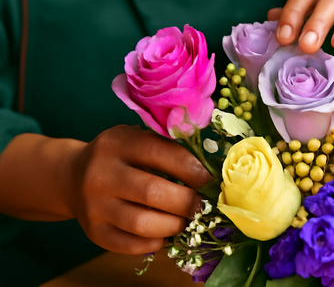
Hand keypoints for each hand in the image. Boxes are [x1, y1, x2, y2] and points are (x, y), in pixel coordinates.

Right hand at [70, 125, 211, 253]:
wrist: (72, 177)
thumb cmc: (120, 156)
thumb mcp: (137, 139)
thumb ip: (167, 147)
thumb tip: (210, 169)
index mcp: (117, 143)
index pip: (160, 153)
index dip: (190, 168)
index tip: (209, 179)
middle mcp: (101, 174)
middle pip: (153, 192)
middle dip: (187, 202)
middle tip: (202, 204)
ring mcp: (94, 206)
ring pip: (142, 223)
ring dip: (174, 224)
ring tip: (186, 219)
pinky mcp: (94, 232)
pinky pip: (132, 245)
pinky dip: (156, 241)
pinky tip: (165, 231)